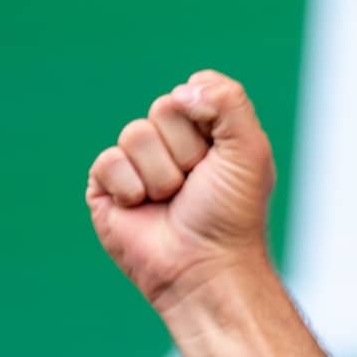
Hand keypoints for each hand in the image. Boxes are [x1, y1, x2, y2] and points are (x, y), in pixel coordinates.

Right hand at [86, 70, 277, 309]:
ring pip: (135, 134)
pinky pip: (108, 161)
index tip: (222, 158)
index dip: (208, 122)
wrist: (205, 266)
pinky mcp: (107, 186)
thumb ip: (229, 102)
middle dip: (186, 151)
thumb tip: (182, 90)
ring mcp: (138, 164)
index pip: (192, 93)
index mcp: (208, 134)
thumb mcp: (250, 151)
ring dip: (162, 175)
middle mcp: (172, 145)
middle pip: (163, 109)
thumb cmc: (232, 214)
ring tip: (173, 201)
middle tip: (197, 185)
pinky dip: (132, 188)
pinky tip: (145, 210)